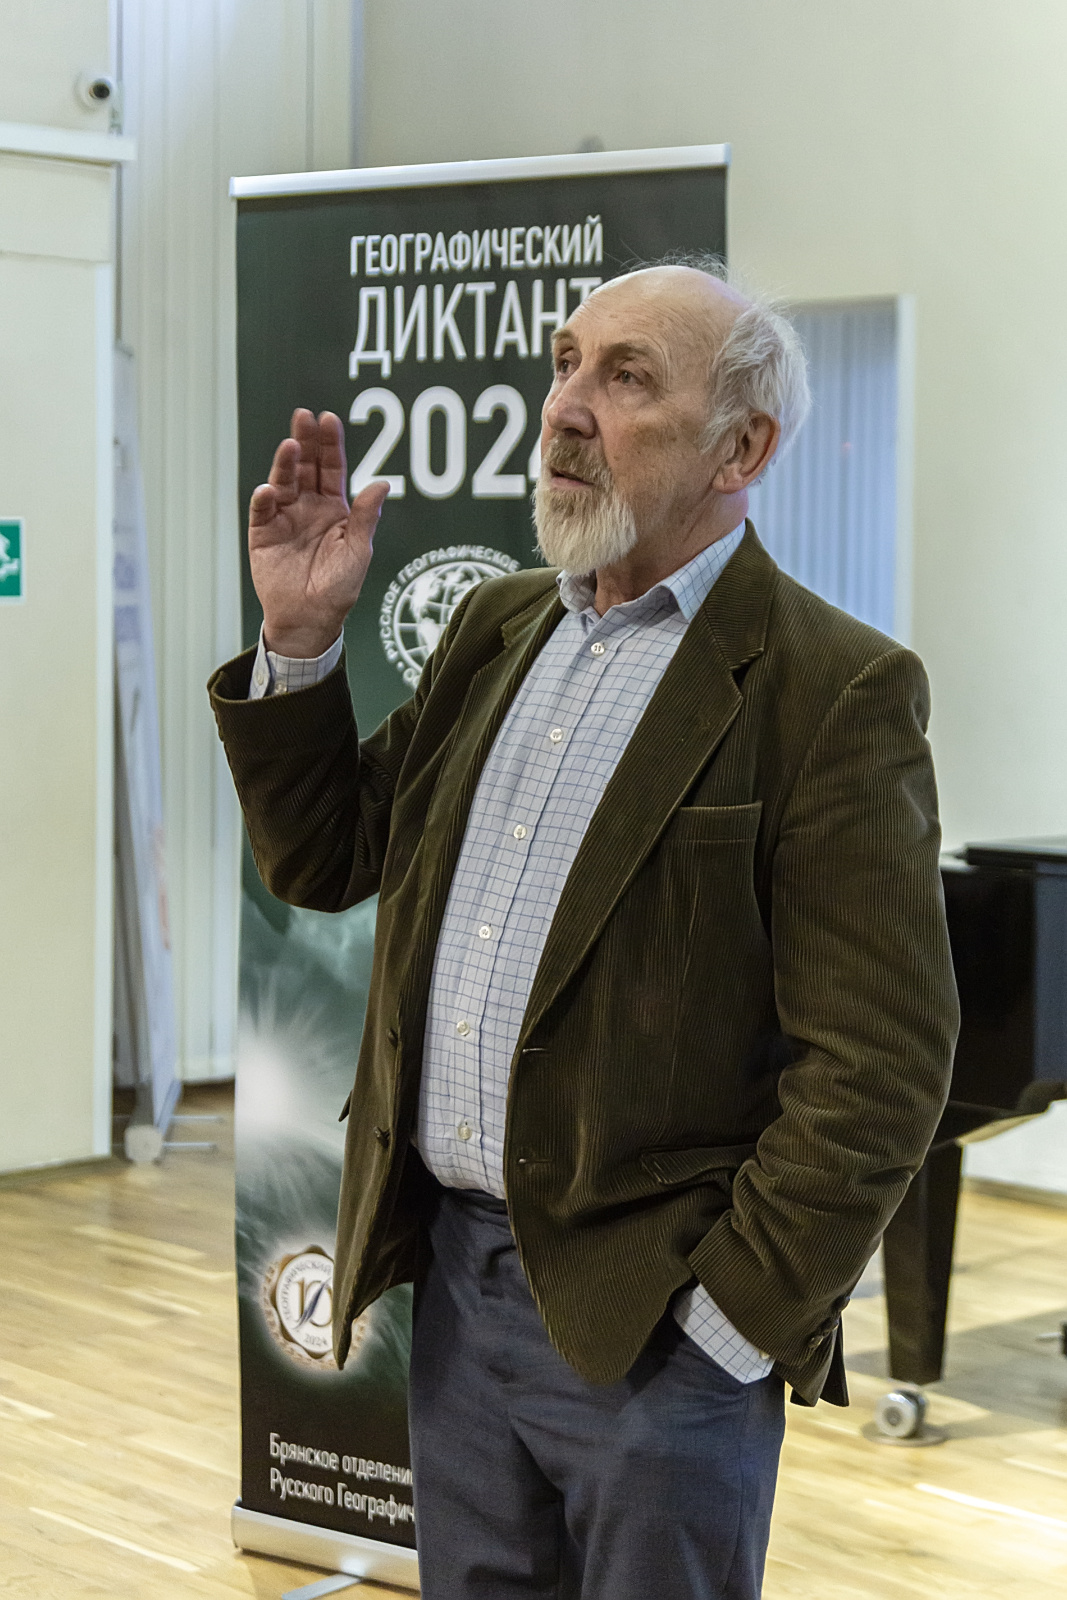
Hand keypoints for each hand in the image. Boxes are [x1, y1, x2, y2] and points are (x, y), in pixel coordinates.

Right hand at [249, 408, 389, 657]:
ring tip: (290, 446)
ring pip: (283, 482)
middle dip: (306, 441)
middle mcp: (307, 506)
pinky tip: (270, 488)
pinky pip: (262, 511)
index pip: (331, 468)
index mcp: (333, 507)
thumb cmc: (338, 588)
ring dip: (285, 463)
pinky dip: (264, 499)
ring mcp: (284, 518)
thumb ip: (366, 518)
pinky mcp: (263, 534)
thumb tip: (382, 484)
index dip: (330, 444)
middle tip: (304, 417)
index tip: (329, 420)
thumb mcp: (358, 551)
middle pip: (305, 466)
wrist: (310, 618)